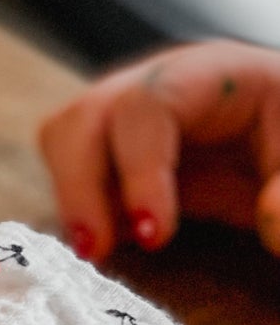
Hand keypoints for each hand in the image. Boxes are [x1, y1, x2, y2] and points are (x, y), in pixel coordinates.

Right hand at [39, 40, 279, 258]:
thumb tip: (273, 227)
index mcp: (210, 74)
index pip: (147, 106)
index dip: (140, 169)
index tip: (154, 236)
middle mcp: (156, 85)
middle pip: (86, 115)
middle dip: (80, 184)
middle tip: (95, 249)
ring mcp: (130, 115)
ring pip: (65, 136)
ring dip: (71, 194)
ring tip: (95, 250)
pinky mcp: (119, 149)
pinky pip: (74, 169)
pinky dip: (79, 207)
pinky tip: (104, 244)